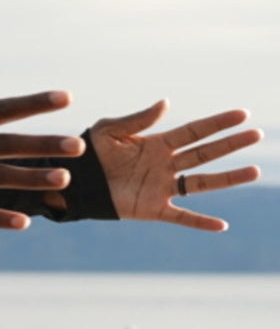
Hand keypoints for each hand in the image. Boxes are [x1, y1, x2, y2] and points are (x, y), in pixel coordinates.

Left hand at [87, 101, 262, 230]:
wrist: (72, 181)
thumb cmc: (88, 153)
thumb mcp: (109, 131)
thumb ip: (137, 120)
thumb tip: (166, 103)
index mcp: (157, 144)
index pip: (194, 131)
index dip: (217, 123)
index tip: (242, 114)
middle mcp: (165, 164)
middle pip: (205, 153)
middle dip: (230, 144)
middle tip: (257, 134)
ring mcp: (162, 187)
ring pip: (202, 182)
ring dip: (228, 178)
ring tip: (254, 171)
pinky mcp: (152, 209)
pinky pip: (181, 216)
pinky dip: (200, 222)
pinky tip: (221, 225)